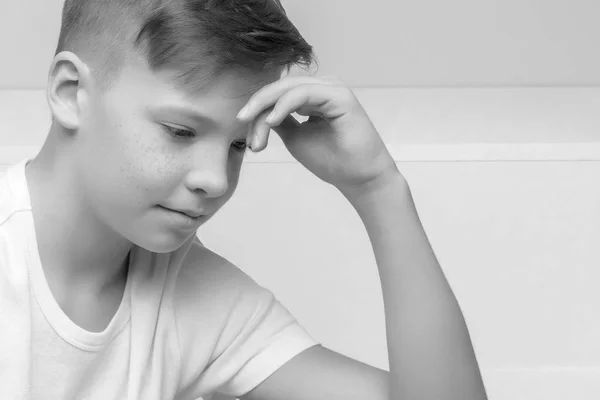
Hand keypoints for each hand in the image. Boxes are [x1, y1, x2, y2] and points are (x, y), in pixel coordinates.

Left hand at [237, 75, 400, 195]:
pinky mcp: (339, 95)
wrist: (359, 178)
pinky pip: (302, 94)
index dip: (258, 111)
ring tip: (257, 135)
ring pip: (288, 89)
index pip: (278, 94)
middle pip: (279, 88)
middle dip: (257, 106)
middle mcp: (323, 87)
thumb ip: (278, 121)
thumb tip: (257, 113)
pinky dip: (283, 106)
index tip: (250, 140)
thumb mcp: (295, 137)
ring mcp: (332, 88)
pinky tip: (271, 121)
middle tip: (240, 122)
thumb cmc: (332, 160)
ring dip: (266, 109)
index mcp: (314, 95)